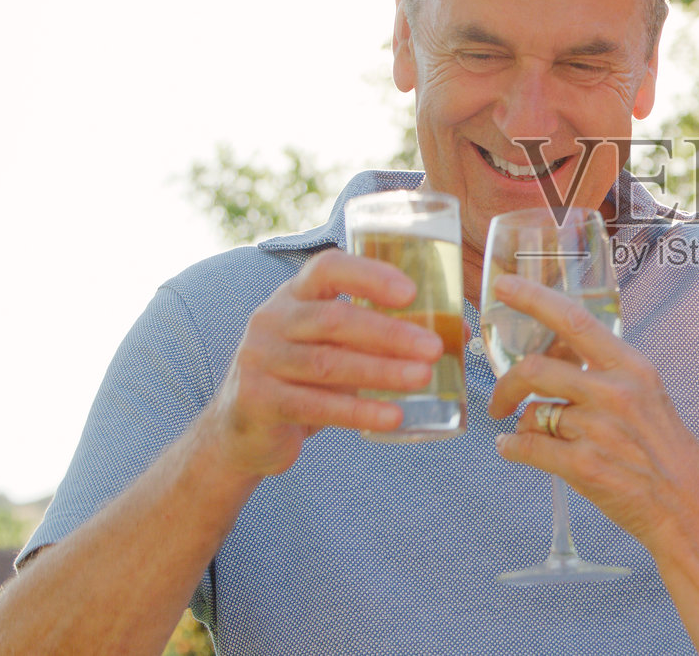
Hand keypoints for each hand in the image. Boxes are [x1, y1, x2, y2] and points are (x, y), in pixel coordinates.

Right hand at [199, 248, 445, 477]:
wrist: (242, 430)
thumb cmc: (304, 378)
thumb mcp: (331, 345)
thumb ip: (376, 332)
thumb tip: (456, 329)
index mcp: (293, 295)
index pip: (327, 268)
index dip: (369, 274)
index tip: (412, 291)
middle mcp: (271, 320)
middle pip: (335, 319)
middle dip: (390, 333)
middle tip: (434, 346)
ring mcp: (260, 360)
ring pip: (328, 363)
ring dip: (381, 371)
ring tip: (423, 377)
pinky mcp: (257, 401)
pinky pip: (316, 405)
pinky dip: (359, 411)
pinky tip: (394, 416)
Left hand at [486, 276, 698, 545]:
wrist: (690, 508)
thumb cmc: (667, 454)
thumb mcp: (647, 397)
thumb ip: (606, 375)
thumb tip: (556, 358)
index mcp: (633, 368)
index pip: (575, 320)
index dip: (534, 298)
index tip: (504, 286)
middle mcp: (615, 393)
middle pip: (536, 368)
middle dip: (507, 383)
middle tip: (500, 400)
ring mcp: (598, 430)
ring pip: (531, 414)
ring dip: (519, 424)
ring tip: (524, 435)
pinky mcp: (583, 467)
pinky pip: (527, 449)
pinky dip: (511, 449)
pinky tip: (511, 451)